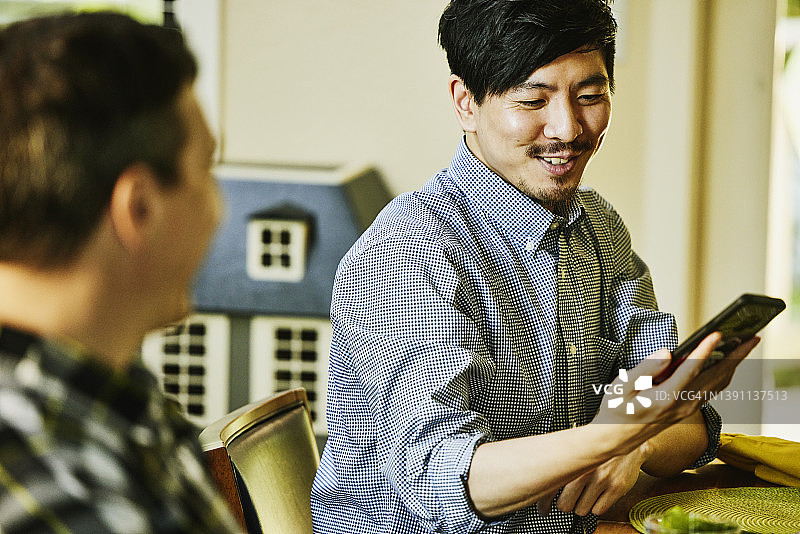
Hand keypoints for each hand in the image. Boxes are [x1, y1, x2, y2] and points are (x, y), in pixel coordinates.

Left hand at [548, 443, 646, 516]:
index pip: (551, 489)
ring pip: (581, 510)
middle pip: (565, 505)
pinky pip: (599, 510)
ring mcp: (602, 480)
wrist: (623, 436)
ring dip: (581, 505)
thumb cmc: (595, 445)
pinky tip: (597, 495)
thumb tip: (542, 482)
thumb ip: (560, 466)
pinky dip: (596, 506)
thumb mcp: (574, 451)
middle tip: (569, 498)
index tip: (543, 509)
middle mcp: (586, 471)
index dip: (544, 503)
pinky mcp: (616, 487)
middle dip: (565, 503)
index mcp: (571, 461)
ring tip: (585, 494)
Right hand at [591, 331, 759, 452]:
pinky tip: (727, 363)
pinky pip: (712, 389)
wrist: (617, 438)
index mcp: (665, 397)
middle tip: (751, 337)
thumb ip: (645, 368)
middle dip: (736, 356)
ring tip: (745, 346)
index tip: (717, 334)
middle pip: (716, 377)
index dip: (705, 350)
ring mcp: (688, 408)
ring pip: (719, 384)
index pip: (691, 370)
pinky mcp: (688, 409)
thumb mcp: (621, 386)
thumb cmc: (617, 408)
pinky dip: (724, 374)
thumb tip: (667, 353)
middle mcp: (682, 404)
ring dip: (735, 364)